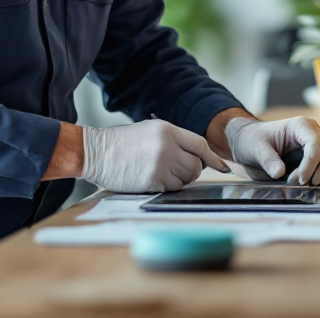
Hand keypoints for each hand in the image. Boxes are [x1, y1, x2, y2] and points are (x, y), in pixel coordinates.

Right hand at [81, 120, 228, 192]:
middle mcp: (167, 146)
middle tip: (178, 170)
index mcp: (167, 130)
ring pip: (186, 179)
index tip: (223, 167)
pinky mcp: (152, 181)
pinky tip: (152, 178)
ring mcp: (160, 164)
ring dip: (179, 179)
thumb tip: (200, 156)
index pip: (200, 145)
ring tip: (161, 172)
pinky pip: (172, 188)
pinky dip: (167, 187)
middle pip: (196, 165)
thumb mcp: (150, 131)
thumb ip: (175, 140)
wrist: (96, 152)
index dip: (213, 158)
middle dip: (192, 171)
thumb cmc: (122, 143)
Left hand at [224, 116, 319, 185]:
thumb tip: (279, 172)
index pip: (316, 144)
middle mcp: (314, 131)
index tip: (299, 180)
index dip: (311, 164)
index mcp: (300, 126)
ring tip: (310, 184)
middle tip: (301, 184)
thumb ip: (267, 160)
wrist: (252, 141)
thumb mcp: (255, 149)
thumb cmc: (254, 141)